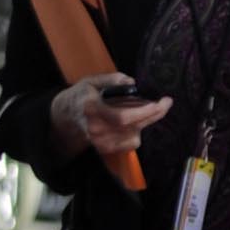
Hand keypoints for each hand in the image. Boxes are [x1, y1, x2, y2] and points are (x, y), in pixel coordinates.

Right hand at [49, 74, 172, 160]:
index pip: (124, 116)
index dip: (146, 111)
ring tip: (143, 109)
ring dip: (145, 122)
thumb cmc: (79, 97)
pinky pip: (130, 143)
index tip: (164, 102)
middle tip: (165, 102)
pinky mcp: (106, 149)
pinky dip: (137, 132)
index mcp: (93, 109)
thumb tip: (132, 81)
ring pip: (135, 136)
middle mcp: (97, 129)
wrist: (64, 119)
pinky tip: (133, 122)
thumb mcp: (91, 82)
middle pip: (133, 127)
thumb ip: (111, 80)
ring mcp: (101, 142)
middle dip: (154, 114)